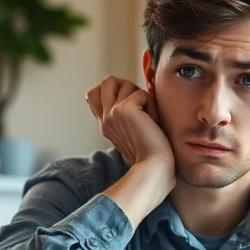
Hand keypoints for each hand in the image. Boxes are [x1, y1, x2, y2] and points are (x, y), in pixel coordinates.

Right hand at [86, 76, 175, 228]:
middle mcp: (105, 117)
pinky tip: (153, 123)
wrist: (154, 168)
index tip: (129, 106)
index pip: (94, 93)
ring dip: (142, 97)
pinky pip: (141, 93)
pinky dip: (152, 106)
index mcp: (106, 124)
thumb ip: (127, 115)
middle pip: (107, 82)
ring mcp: (111, 113)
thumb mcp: (133, 132)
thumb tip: (134, 99)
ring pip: (126, 84)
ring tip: (148, 118)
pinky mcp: (123, 110)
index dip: (112, 90)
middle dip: (127, 87)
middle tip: (140, 108)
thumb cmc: (153, 154)